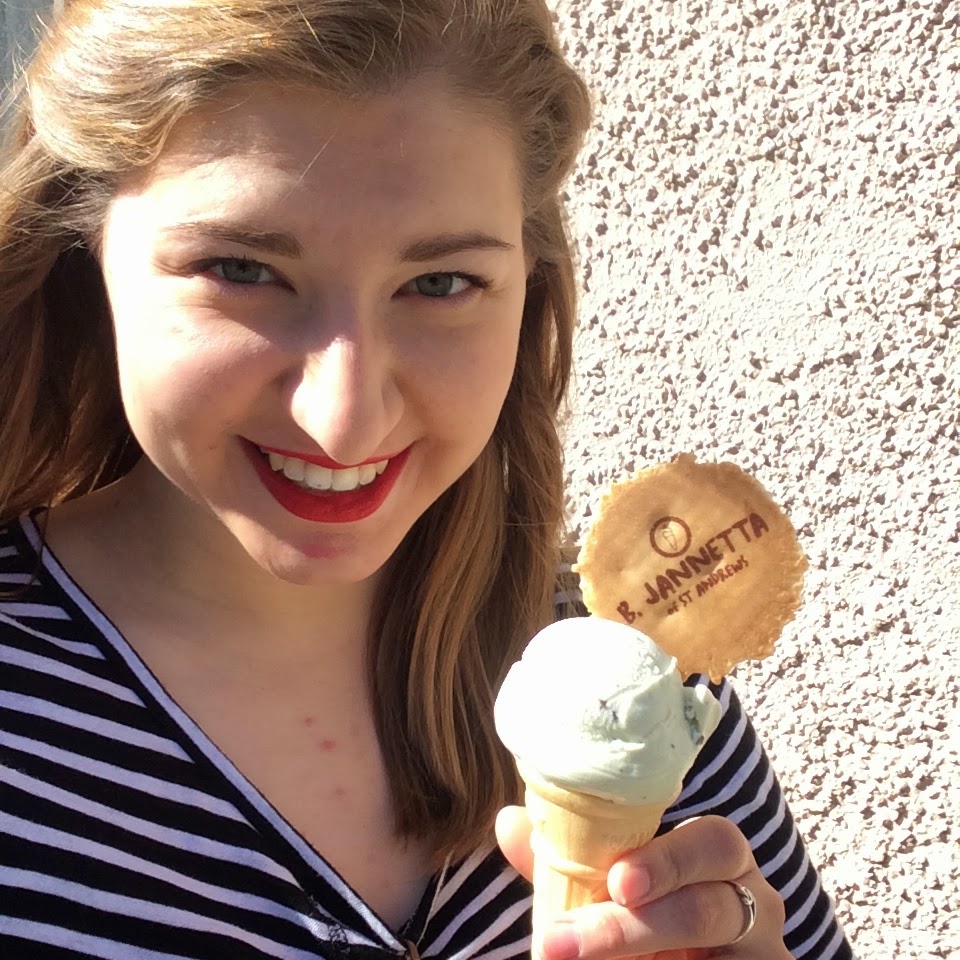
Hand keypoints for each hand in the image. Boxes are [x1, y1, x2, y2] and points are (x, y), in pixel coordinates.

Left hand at [496, 807, 789, 959]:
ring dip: (638, 955)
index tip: (616, 880)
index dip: (668, 860)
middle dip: (638, 924)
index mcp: (720, 860)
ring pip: (712, 942)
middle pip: (711, 906)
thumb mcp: (612, 893)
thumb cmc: (650, 919)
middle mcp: (753, 904)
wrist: (686, 958)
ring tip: (569, 958)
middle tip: (567, 941)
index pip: (715, 842)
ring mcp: (761, 952)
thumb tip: (509, 820)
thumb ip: (570, 862)